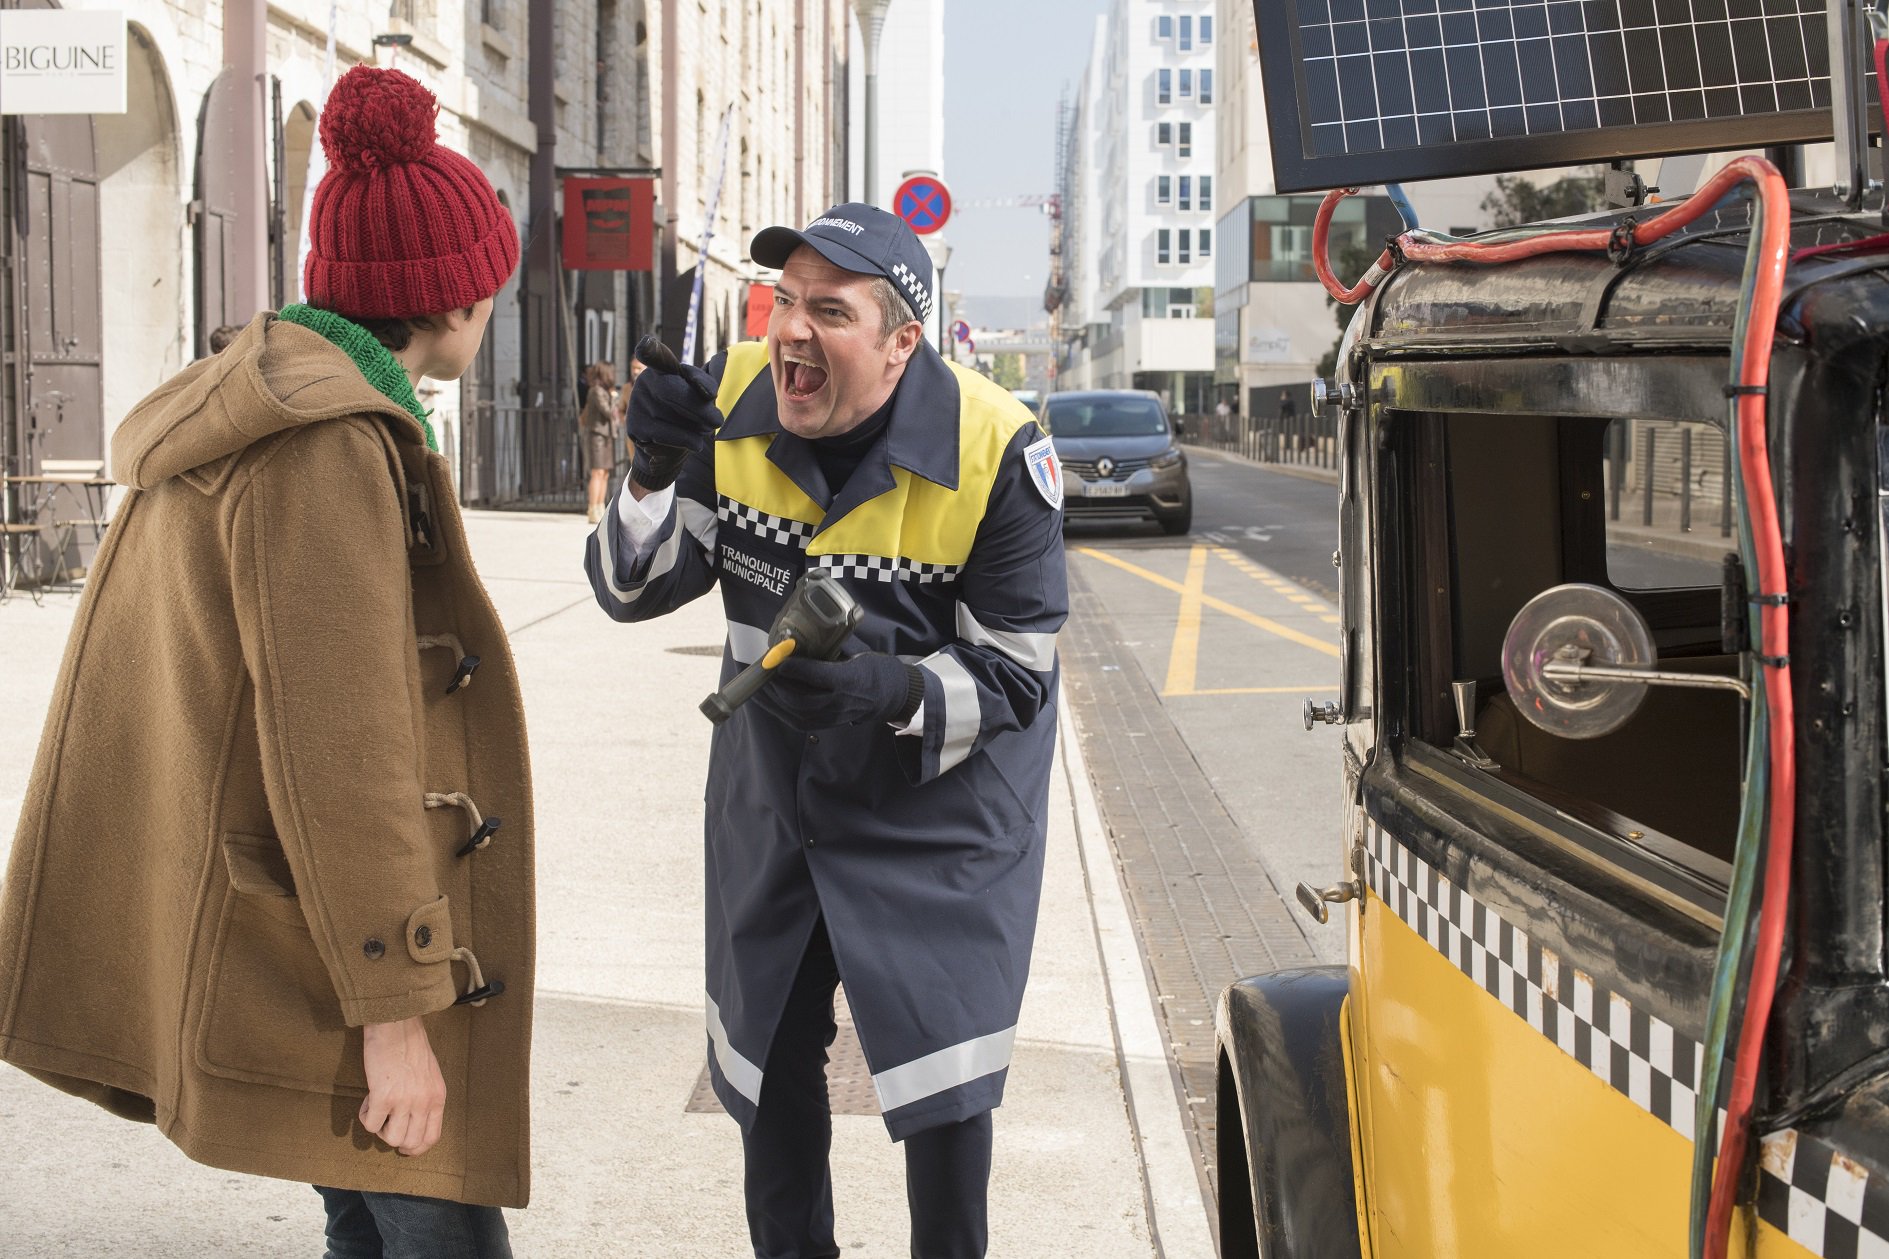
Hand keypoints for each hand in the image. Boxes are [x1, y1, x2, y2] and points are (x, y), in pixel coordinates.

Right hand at [360, 1017, 446, 1156]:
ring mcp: (404, 1101)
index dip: (416, 1148)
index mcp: (437, 1097)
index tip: (404, 1148)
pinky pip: (370, 1124)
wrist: (396, 1025)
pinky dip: (365, 1116)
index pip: (431, 1137)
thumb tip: (413, 1121)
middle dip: (394, 1138)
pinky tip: (368, 1099)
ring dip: (379, 1129)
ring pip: (390, 1139)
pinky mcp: (383, 1096)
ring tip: (378, 1108)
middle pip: (410, 1143)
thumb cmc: (411, 1046)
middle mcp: (424, 1102)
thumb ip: (426, 1098)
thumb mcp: (430, 1075)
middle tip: (385, 1123)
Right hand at [626, 347, 719, 491]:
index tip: (645, 345)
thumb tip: (710, 389)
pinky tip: (696, 443)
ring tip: (703, 430)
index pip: (657, 356)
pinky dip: (686, 439)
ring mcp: (638, 403)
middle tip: (718, 420)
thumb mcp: (700, 394)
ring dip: (696, 427)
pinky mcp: (635, 426)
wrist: (670, 447)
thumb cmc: (689, 412)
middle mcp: (646, 380)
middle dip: (699, 407)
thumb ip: (706, 385)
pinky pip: (667, 434)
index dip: (651, 350)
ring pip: (672, 414)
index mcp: (663, 366)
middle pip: (673, 390)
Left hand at [756, 652, 924, 730]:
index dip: (795, 668)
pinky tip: (765, 699)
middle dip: (776, 686)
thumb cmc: (874, 668)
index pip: (818, 676)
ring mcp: (833, 716)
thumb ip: (832, 646)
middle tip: (760, 670)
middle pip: (801, 698)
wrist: (891, 696)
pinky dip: (778, 710)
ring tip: (755, 685)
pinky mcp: (826, 724)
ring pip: (796, 712)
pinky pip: (797, 721)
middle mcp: (840, 701)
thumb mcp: (859, 652)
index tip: (777, 658)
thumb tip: (803, 633)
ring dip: (772, 699)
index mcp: (850, 679)